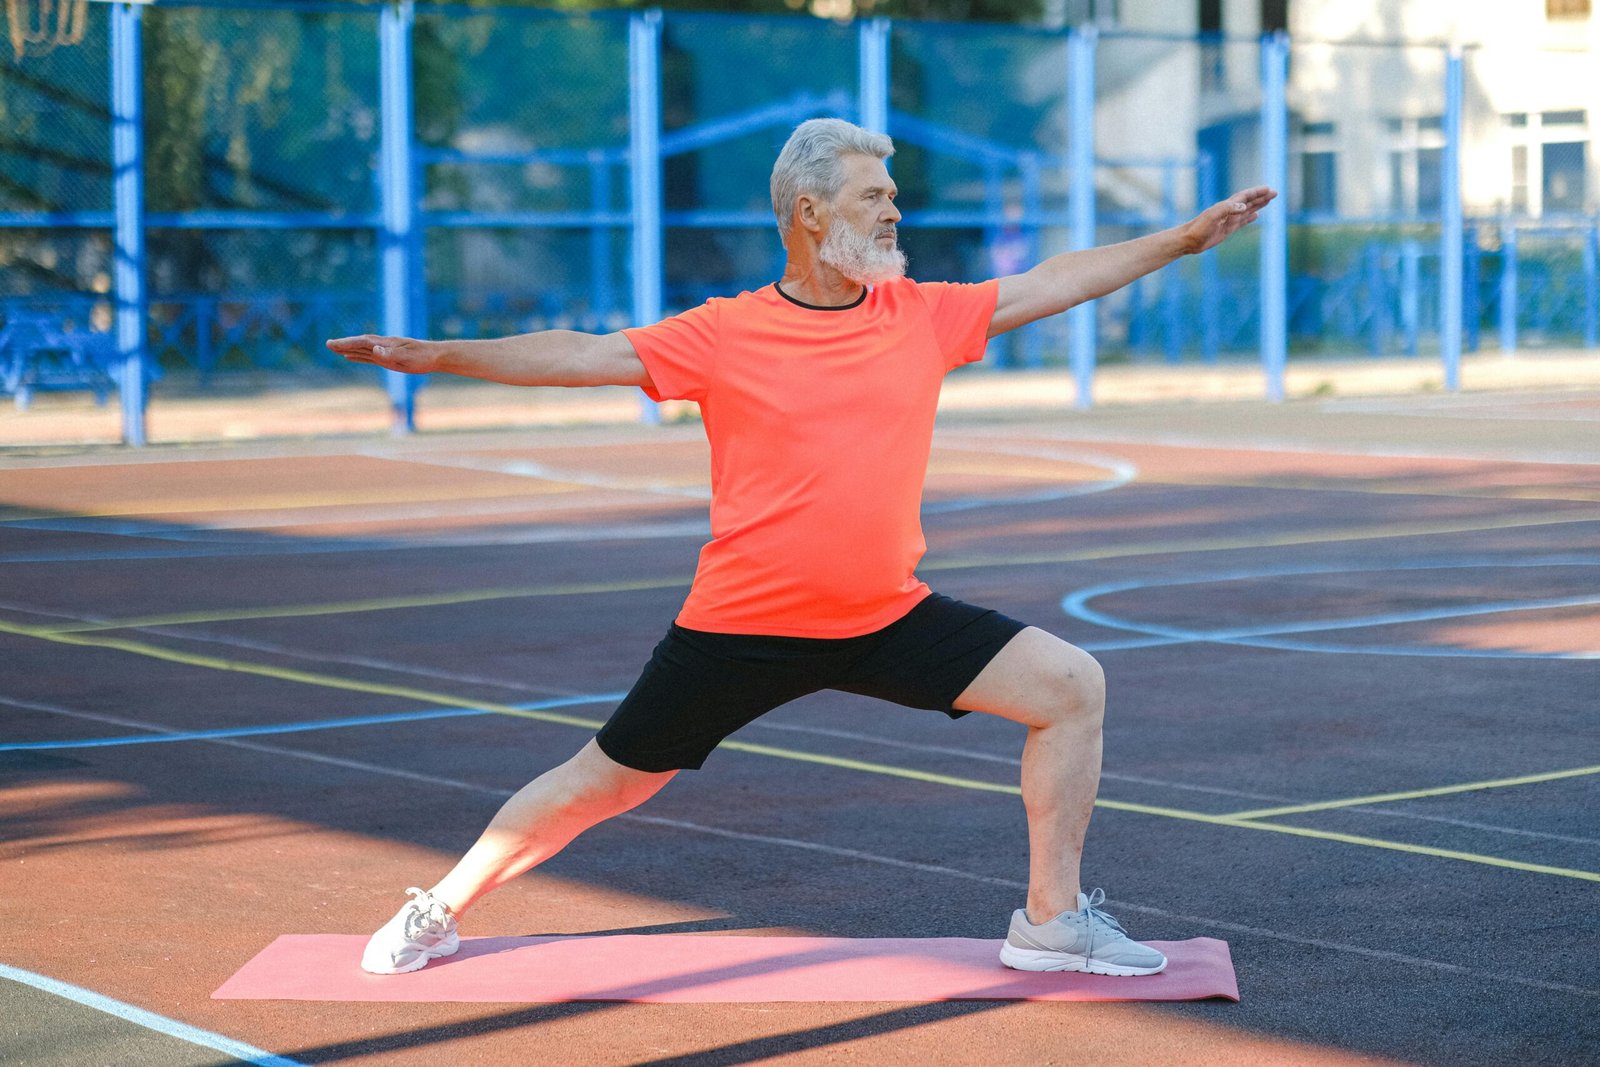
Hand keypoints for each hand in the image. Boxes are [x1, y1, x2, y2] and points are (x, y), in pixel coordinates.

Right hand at [325, 334, 442, 374]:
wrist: (436, 356)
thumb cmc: (423, 357)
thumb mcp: (408, 357)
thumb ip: (390, 354)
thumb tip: (374, 350)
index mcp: (386, 344)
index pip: (362, 342)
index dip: (347, 343)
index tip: (333, 344)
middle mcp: (383, 346)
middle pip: (359, 344)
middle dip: (343, 344)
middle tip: (327, 344)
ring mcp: (384, 351)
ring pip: (362, 349)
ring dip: (347, 349)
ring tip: (333, 349)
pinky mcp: (388, 357)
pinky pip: (369, 356)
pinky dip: (357, 356)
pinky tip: (350, 357)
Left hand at [1179, 186, 1276, 254]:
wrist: (1188, 240)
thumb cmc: (1198, 228)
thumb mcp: (1212, 216)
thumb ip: (1227, 209)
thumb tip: (1244, 206)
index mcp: (1226, 206)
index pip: (1245, 196)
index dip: (1257, 192)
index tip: (1269, 189)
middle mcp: (1229, 211)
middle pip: (1249, 202)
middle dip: (1261, 197)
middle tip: (1275, 193)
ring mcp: (1229, 220)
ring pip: (1248, 210)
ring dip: (1258, 205)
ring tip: (1269, 200)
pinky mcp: (1227, 230)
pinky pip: (1242, 221)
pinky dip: (1250, 217)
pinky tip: (1256, 216)